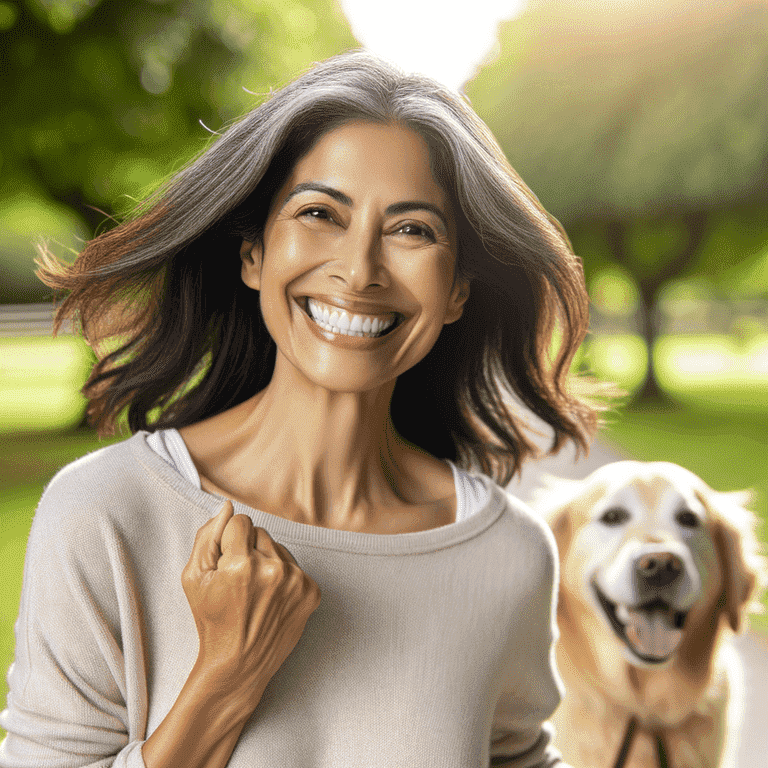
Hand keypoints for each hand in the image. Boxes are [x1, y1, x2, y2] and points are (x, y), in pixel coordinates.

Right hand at [181, 501, 320, 709]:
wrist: (239, 665)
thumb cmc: (212, 620)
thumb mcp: (194, 578)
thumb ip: (207, 536)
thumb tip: (227, 506)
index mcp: (241, 565)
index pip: (241, 521)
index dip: (229, 541)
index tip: (226, 563)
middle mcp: (273, 569)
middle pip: (261, 532)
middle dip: (248, 550)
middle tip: (239, 581)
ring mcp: (296, 581)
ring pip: (279, 547)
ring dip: (268, 562)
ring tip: (255, 592)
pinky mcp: (312, 592)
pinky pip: (296, 566)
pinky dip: (284, 577)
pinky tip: (271, 600)